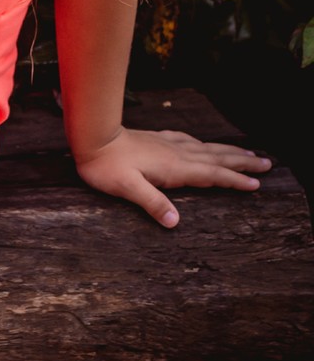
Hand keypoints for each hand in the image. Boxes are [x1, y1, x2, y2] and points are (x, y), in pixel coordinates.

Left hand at [71, 126, 272, 228]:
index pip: (213, 175)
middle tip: (267, 164)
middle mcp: (177, 154)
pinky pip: (190, 141)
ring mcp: (168, 144)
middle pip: (217, 158)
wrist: (92, 137)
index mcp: (175, 168)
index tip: (257, 184)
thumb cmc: (106, 166)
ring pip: (207, 148)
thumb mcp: (127, 189)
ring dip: (229, 151)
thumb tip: (176, 223)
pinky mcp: (158, 139)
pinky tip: (203, 144)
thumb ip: (152, 204)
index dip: (235, 180)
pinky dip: (205, 144)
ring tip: (247, 153)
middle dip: (243, 162)